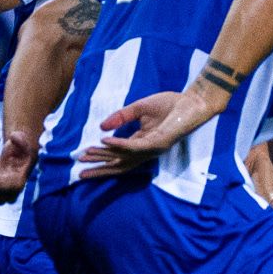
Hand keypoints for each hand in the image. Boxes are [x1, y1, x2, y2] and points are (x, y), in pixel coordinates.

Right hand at [81, 86, 220, 177]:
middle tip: (80, 172)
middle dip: (100, 167)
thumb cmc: (170, 105)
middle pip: (120, 163)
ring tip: (86, 155)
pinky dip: (119, 145)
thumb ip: (121, 117)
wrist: (192, 101)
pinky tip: (104, 141)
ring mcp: (153, 148)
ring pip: (125, 157)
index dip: (101, 156)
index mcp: (142, 142)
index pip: (118, 155)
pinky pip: (135, 146)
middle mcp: (147, 149)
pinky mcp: (159, 142)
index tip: (82, 157)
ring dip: (104, 156)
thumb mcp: (139, 108)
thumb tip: (101, 127)